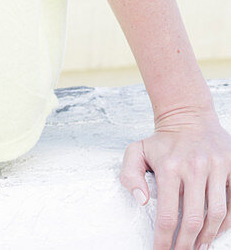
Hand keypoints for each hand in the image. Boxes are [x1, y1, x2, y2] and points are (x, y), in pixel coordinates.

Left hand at [121, 107, 230, 249]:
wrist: (188, 115)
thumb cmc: (162, 140)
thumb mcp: (137, 151)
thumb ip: (130, 175)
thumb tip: (142, 201)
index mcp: (169, 167)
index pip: (166, 214)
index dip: (163, 240)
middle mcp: (194, 167)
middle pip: (193, 220)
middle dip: (186, 244)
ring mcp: (216, 167)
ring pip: (217, 214)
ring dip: (208, 237)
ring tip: (198, 248)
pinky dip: (226, 222)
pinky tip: (215, 231)